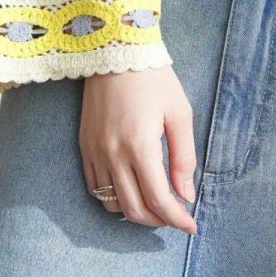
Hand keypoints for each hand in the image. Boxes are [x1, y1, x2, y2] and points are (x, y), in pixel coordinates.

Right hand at [80, 64, 198, 233]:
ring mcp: (95, 152)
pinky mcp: (84, 147)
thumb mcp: (179, 112)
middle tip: (176, 215)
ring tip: (156, 203)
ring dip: (136, 212)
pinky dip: (114, 199)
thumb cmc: (154, 78)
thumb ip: (184, 156)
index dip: (177, 219)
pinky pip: (95, 188)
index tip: (191, 225)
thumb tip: (186, 195)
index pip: (158, 199)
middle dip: (158, 220)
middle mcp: (113, 154)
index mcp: (140, 145)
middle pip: (134, 209)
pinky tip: (132, 189)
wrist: (115, 50)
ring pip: (112, 205)